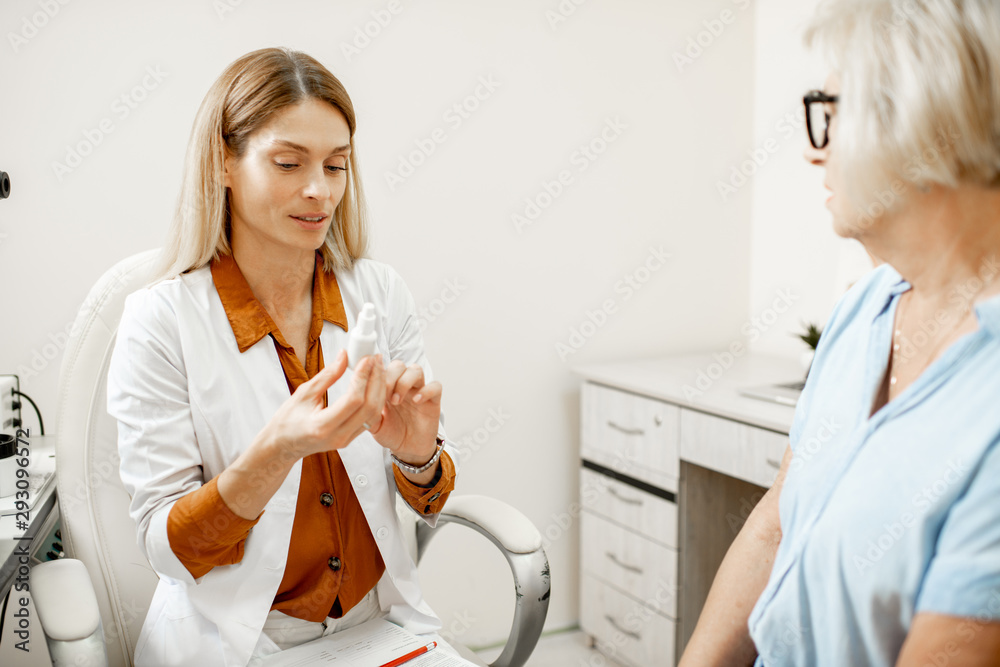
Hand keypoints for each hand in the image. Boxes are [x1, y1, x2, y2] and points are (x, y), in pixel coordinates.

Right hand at [263, 349, 385, 461]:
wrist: (284, 445)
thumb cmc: (288, 419)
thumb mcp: (304, 393)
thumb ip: (328, 375)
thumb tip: (344, 355)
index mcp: (322, 425)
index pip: (353, 400)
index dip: (363, 377)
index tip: (366, 359)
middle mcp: (338, 436)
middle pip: (369, 407)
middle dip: (376, 380)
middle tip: (376, 359)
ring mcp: (346, 440)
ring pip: (373, 414)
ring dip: (379, 389)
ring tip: (378, 368)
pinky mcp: (350, 439)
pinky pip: (370, 420)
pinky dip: (375, 400)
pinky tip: (375, 384)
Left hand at [370, 359, 441, 464]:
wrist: (408, 449)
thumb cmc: (391, 433)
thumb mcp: (374, 424)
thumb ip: (367, 410)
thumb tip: (357, 397)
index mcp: (387, 387)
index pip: (383, 368)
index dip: (377, 371)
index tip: (371, 382)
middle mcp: (403, 385)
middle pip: (399, 365)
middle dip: (390, 376)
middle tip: (385, 394)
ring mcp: (419, 391)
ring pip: (416, 370)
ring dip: (404, 381)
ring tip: (396, 400)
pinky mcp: (433, 401)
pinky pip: (435, 386)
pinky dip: (426, 391)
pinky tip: (416, 401)